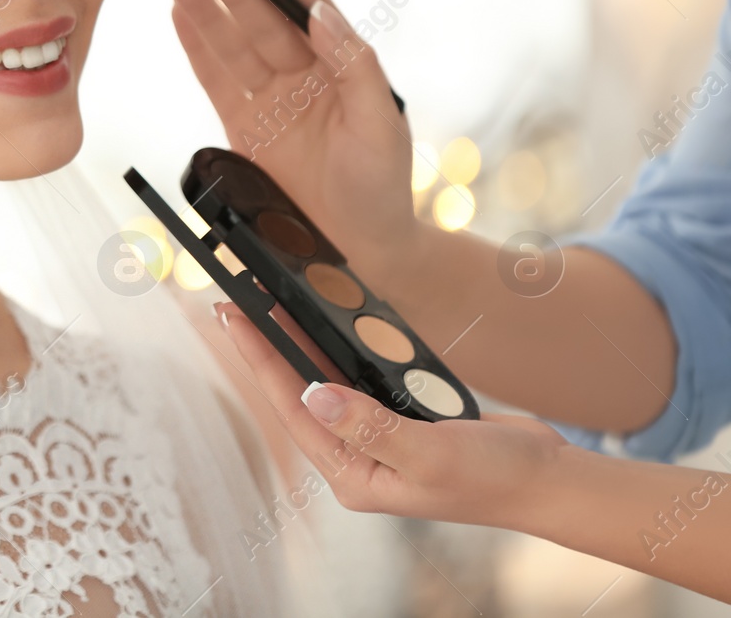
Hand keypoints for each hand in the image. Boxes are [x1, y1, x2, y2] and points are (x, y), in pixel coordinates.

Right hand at [171, 0, 419, 287]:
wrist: (361, 250)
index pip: (302, 7)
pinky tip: (180, 18)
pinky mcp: (243, 129)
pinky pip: (215, 80)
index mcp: (339, 66)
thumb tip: (320, 13)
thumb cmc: (382, 188)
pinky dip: (196, 49)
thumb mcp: (380, 121)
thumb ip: (352, 63)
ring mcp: (271, 102)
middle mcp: (303, 77)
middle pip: (260, 21)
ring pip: (233, 45)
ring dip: (206, 11)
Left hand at [215, 300, 567, 529]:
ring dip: (299, 340)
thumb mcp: (429, 454)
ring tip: (268, 301)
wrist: (547, 479)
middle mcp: (355, 456)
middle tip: (235, 299)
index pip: (292, 407)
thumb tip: (313, 394)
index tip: (232, 318)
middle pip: (299, 390)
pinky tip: (320, 320)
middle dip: (269, 345)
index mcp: (353, 475)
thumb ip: (370, 426)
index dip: (259, 358)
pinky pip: (357, 375)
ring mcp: (375, 436)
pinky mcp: (397, 416)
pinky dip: (339, 346)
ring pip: (325, 378)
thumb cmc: (494, 477)